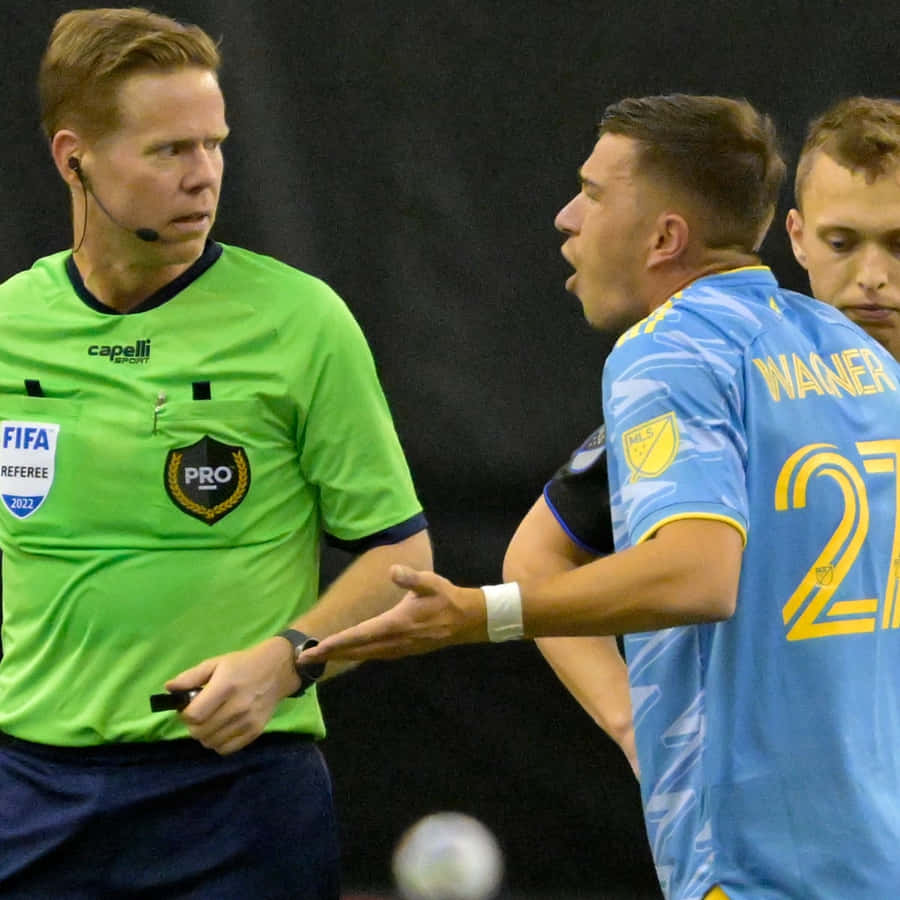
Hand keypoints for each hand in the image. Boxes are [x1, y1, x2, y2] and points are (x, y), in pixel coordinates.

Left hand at [164, 637, 296, 755]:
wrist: (277, 671)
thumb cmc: (242, 665)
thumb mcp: (216, 663)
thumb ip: (190, 677)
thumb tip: (168, 689)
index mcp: (225, 687)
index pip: (194, 715)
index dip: (185, 714)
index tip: (188, 707)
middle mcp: (237, 707)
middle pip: (200, 732)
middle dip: (193, 725)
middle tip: (200, 714)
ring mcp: (247, 722)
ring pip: (211, 743)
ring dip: (205, 735)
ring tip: (211, 721)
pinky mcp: (255, 732)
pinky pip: (226, 749)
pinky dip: (218, 743)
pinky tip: (222, 729)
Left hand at [300, 565, 486, 662]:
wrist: (466, 620)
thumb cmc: (445, 597)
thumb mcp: (430, 582)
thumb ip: (411, 578)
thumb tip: (394, 571)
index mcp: (397, 624)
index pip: (360, 635)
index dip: (337, 643)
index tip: (317, 648)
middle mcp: (395, 641)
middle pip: (356, 650)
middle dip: (330, 655)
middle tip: (304, 660)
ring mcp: (399, 648)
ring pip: (364, 655)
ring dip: (341, 657)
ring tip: (319, 658)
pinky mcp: (403, 650)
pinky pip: (373, 655)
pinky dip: (356, 655)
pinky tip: (347, 653)